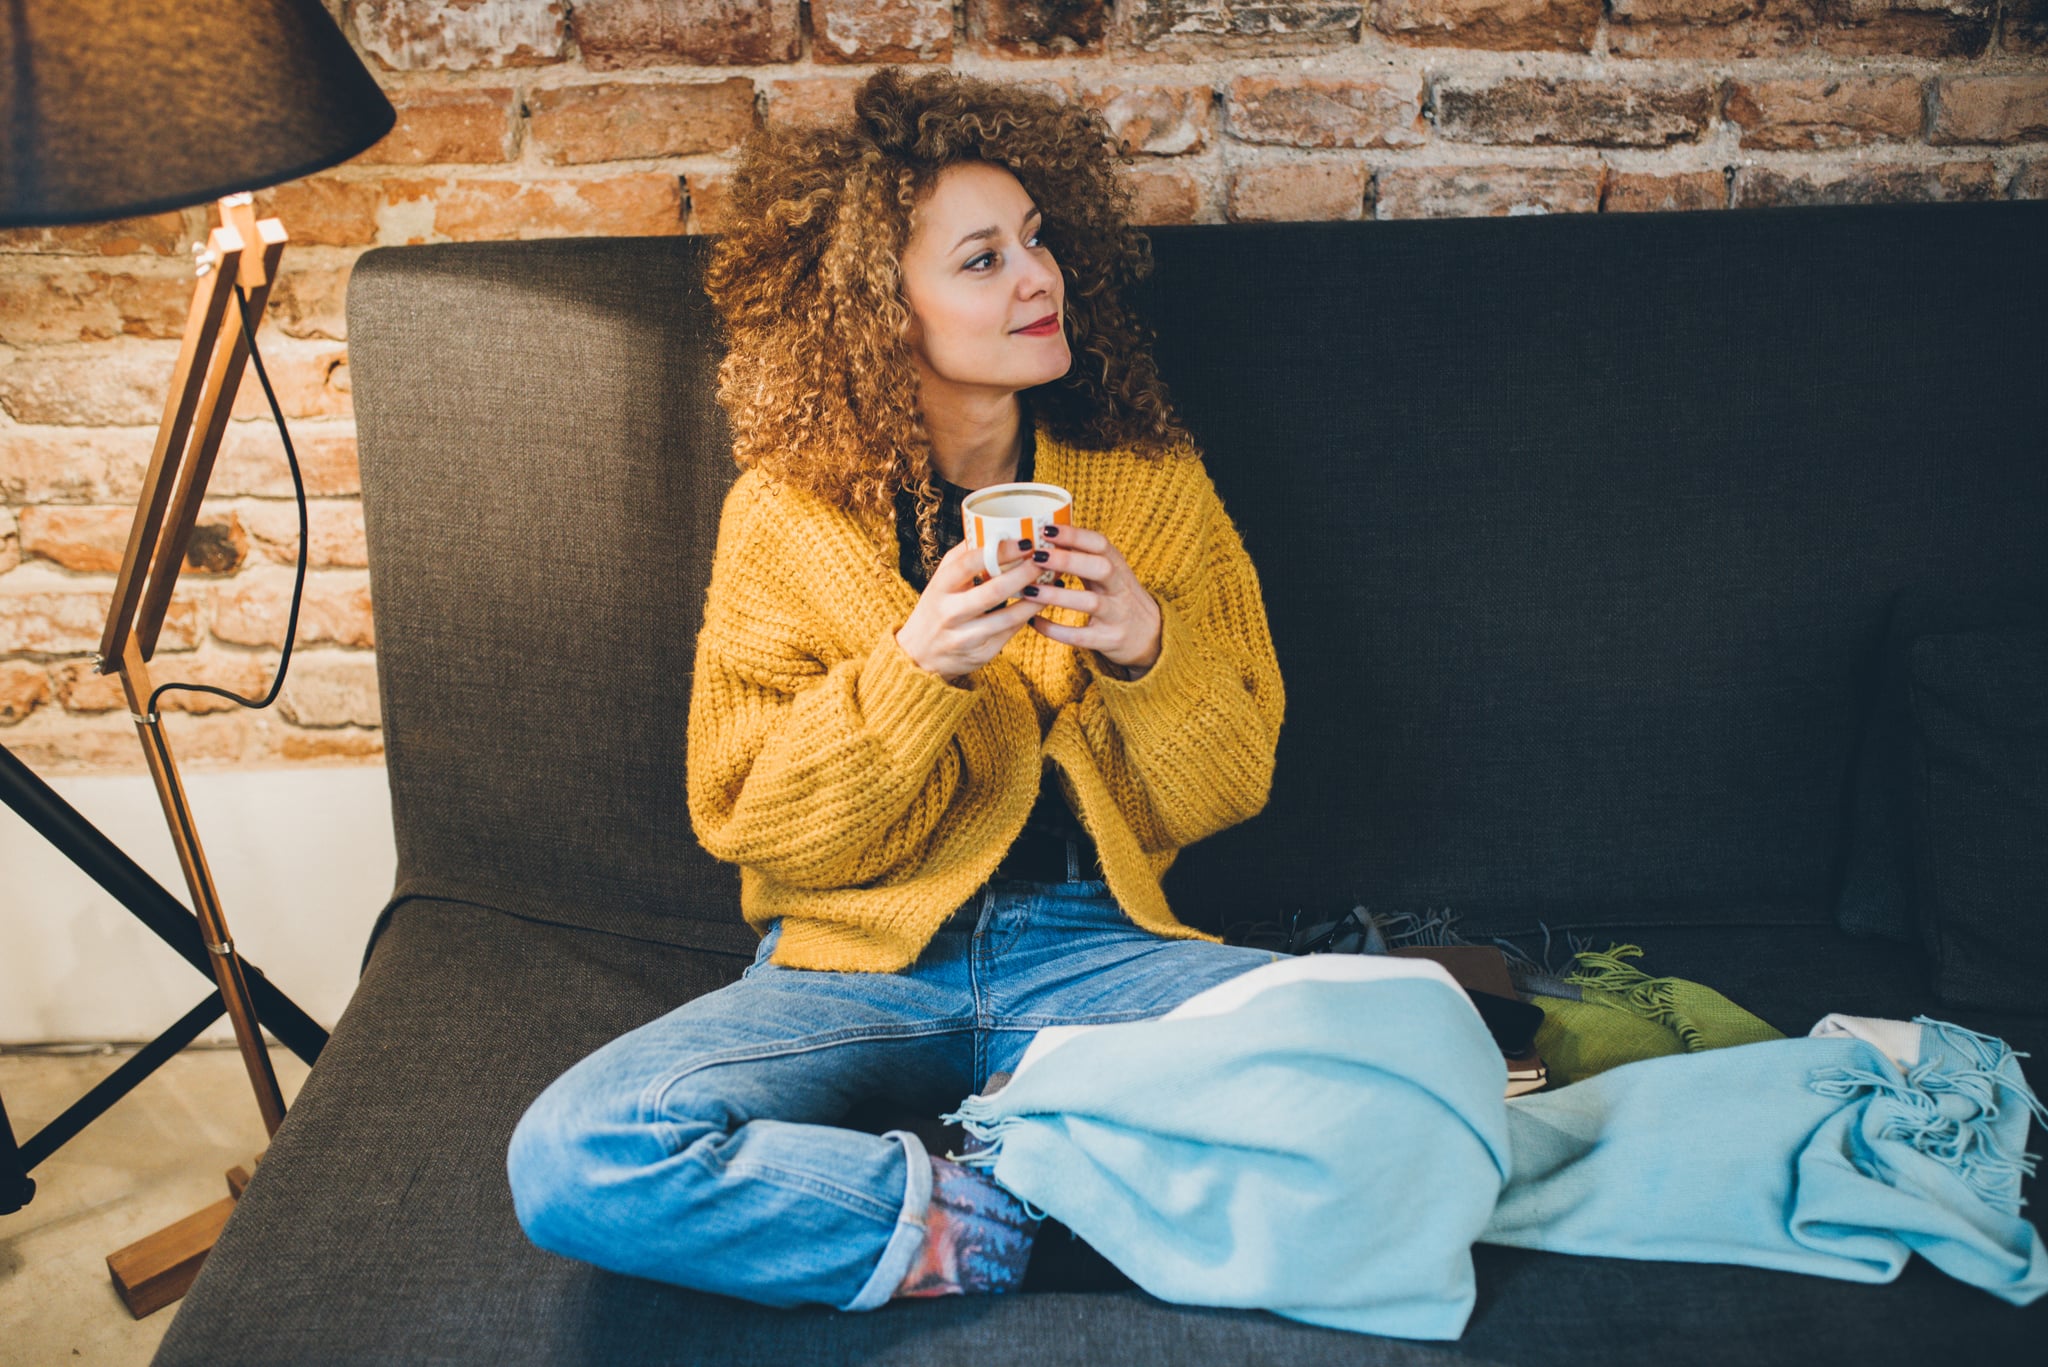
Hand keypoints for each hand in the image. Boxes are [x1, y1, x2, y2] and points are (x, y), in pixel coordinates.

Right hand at [893, 536, 1045, 683]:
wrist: (919, 655)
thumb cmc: (936, 608)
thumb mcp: (940, 581)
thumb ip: (962, 556)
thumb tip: (992, 527)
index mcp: (940, 587)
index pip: (969, 564)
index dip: (999, 551)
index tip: (1025, 541)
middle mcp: (950, 613)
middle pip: (994, 591)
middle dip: (1024, 573)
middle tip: (1044, 560)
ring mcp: (965, 637)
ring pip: (1009, 617)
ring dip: (1036, 598)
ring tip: (1053, 581)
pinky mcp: (980, 654)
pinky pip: (1011, 632)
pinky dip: (1030, 615)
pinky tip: (1043, 601)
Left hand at [1022, 523, 1161, 677]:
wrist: (1151, 636)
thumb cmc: (1119, 598)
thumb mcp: (1110, 574)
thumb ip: (1084, 558)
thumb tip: (1046, 535)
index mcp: (1118, 566)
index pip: (1101, 544)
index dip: (1075, 535)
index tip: (1046, 529)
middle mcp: (1120, 588)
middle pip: (1100, 569)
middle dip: (1068, 561)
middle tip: (1037, 556)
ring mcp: (1117, 615)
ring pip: (1090, 602)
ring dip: (1057, 596)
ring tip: (1028, 590)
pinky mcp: (1109, 639)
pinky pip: (1080, 636)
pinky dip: (1055, 629)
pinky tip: (1033, 621)